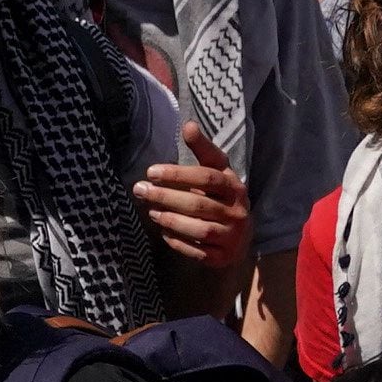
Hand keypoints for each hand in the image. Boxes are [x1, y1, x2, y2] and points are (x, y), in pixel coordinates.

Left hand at [136, 124, 249, 273]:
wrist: (241, 238)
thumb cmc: (221, 198)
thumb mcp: (217, 172)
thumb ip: (203, 150)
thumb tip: (188, 125)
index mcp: (235, 188)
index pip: (208, 178)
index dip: (179, 174)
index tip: (151, 172)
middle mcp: (238, 212)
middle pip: (199, 205)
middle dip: (166, 197)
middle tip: (141, 190)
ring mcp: (233, 236)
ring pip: (199, 230)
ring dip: (171, 220)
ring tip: (151, 212)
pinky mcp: (223, 257)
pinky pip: (198, 252)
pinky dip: (178, 242)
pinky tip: (164, 232)